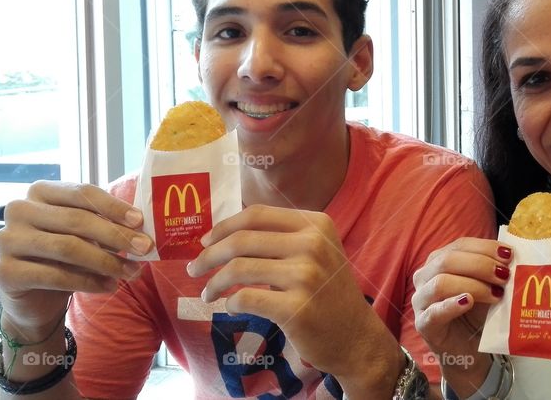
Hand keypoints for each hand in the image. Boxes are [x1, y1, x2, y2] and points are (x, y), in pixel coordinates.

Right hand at [0, 181, 152, 340]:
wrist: (34, 298)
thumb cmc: (64, 257)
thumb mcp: (85, 235)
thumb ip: (105, 225)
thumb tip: (141, 228)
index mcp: (40, 192)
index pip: (82, 192)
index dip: (113, 207)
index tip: (140, 221)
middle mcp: (19, 210)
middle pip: (77, 220)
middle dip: (116, 236)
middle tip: (145, 249)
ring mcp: (8, 240)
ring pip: (68, 248)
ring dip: (106, 262)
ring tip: (132, 272)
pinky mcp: (5, 272)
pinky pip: (55, 276)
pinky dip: (88, 282)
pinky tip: (109, 286)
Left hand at [186, 205, 402, 395]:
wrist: (356, 336)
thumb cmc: (328, 292)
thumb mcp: (316, 252)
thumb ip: (281, 237)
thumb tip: (223, 234)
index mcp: (316, 224)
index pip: (257, 214)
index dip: (224, 226)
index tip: (205, 241)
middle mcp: (313, 244)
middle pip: (242, 240)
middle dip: (209, 255)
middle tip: (194, 269)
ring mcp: (306, 276)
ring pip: (239, 269)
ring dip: (214, 282)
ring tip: (207, 293)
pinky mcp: (297, 308)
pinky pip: (246, 299)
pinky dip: (230, 303)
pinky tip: (230, 306)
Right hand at [412, 238, 512, 395]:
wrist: (467, 350)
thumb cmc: (476, 314)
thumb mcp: (487, 287)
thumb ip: (494, 271)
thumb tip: (514, 257)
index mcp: (440, 261)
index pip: (460, 245)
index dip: (485, 247)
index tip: (509, 255)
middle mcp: (425, 276)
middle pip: (448, 260)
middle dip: (480, 265)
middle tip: (505, 275)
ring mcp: (421, 300)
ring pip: (441, 282)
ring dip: (472, 285)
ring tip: (496, 294)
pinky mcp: (423, 323)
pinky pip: (434, 311)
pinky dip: (452, 304)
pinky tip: (468, 302)